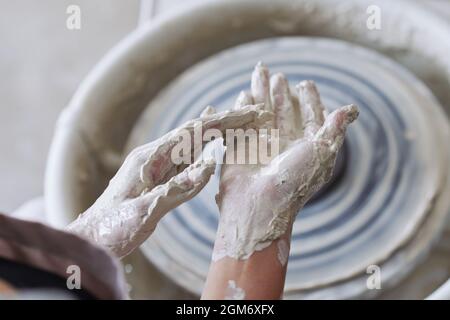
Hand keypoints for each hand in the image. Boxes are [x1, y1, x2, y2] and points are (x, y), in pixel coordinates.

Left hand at [67, 104, 271, 257]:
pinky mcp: (160, 178)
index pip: (193, 132)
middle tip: (255, 113)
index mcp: (151, 158)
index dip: (223, 121)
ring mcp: (157, 166)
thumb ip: (177, 189)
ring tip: (241, 119)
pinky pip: (187, 159)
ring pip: (193, 143)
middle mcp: (155, 156)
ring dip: (218, 131)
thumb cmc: (113, 227)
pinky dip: (205, 147)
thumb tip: (211, 165)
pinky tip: (211, 140)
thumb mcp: (144, 211)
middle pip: (196, 132)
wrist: (92, 239)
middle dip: (226, 121)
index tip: (248, 113)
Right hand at [213, 62, 358, 260]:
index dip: (309, 100)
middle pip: (282, 111)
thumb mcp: (321, 151)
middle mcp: (283, 144)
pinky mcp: (241, 147)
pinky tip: (243, 94)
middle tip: (279, 76)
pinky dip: (242, 106)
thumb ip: (335, 128)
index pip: (309, 117)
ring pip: (261, 111)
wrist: (260, 204)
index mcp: (304, 146)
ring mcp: (261, 145)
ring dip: (260, 91)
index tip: (306, 83)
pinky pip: (242, 122)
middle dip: (280, 93)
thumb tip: (352, 109)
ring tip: (259, 70)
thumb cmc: (295, 179)